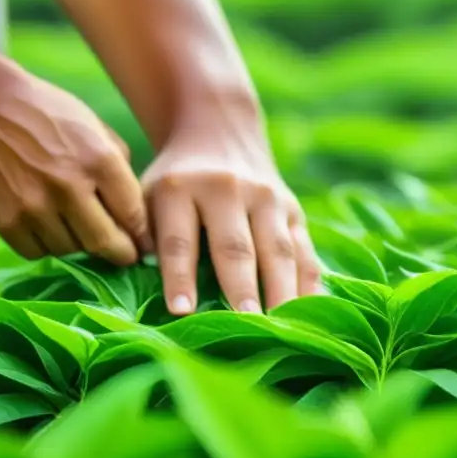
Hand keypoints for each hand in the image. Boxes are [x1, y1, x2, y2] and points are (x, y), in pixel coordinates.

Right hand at [0, 71, 150, 263]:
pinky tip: (48, 225)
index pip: (133, 217)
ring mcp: (35, 207)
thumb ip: (120, 171)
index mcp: (100, 161)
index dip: (142, 235)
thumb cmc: (49, 115)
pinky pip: (37, 252)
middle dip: (119, 253)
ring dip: (79, 245)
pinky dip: (47, 245)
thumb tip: (136, 219)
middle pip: (105, 244)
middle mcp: (69, 187)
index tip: (142, 242)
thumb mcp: (97, 129)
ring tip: (77, 226)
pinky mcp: (6, 221)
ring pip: (71, 250)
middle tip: (121, 252)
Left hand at [142, 128, 323, 314]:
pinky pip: (304, 249)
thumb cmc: (175, 182)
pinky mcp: (292, 209)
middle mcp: (227, 189)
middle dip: (242, 286)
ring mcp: (266, 197)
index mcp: (180, 189)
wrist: (218, 132)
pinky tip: (310, 311)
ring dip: (281, 289)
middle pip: (235, 246)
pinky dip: (308, 282)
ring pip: (277, 249)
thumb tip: (149, 292)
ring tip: (282, 325)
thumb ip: (146, 237)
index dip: (180, 277)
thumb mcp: (148, 196)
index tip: (181, 311)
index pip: (180, 240)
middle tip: (247, 322)